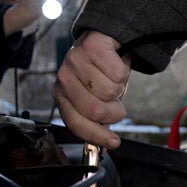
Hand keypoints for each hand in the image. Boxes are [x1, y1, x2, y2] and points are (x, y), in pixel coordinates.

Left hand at [52, 31, 130, 148]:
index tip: (114, 142)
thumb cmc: (101, 73)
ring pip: (109, 91)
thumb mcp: (97, 100)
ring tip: (114, 77)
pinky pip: (117, 73)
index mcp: (62, 96)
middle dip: (115, 111)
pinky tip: (116, 62)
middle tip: (117, 100)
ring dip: (120, 87)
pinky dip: (124, 70)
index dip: (96, 135)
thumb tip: (106, 148)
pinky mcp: (91, 47)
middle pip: (95, 110)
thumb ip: (98, 122)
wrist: (105, 38)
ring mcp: (74, 61)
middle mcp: (64, 79)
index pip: (75, 123)